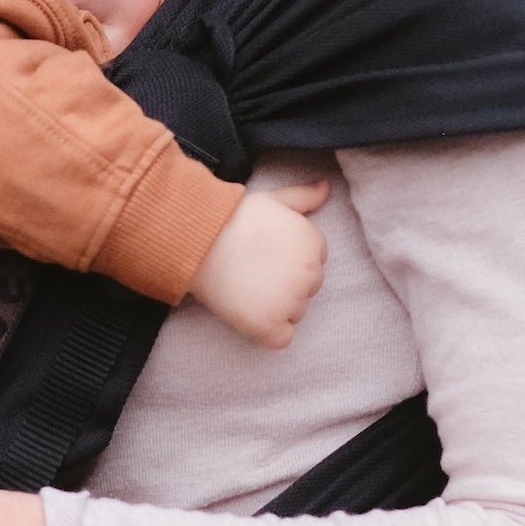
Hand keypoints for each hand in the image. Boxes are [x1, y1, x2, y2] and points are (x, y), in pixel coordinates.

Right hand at [186, 181, 328, 348]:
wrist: (197, 240)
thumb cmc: (231, 218)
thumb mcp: (272, 199)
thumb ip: (304, 196)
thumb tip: (327, 187)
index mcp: (314, 243)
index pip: (315, 263)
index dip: (288, 261)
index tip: (263, 256)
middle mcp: (310, 274)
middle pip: (307, 289)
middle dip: (285, 284)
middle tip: (252, 271)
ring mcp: (291, 302)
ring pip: (295, 313)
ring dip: (275, 306)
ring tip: (246, 288)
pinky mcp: (269, 325)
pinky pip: (281, 338)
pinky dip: (267, 332)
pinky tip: (248, 312)